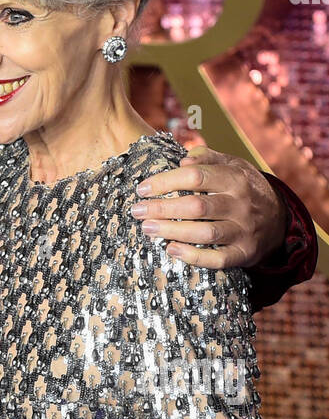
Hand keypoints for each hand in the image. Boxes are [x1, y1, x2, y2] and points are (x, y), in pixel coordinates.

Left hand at [130, 144, 286, 268]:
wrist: (281, 219)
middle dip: (161, 208)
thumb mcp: (233, 165)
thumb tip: (183, 160)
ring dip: (171, 231)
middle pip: (196, 206)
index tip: (142, 189)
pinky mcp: (244, 254)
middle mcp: (240, 205)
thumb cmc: (245, 188)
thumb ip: (208, 158)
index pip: (195, 177)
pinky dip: (193, 257)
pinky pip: (217, 259)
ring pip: (204, 233)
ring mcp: (244, 231)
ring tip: (147, 228)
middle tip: (136, 211)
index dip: (165, 182)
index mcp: (235, 178)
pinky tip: (171, 249)